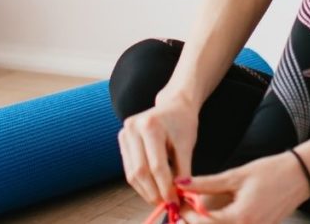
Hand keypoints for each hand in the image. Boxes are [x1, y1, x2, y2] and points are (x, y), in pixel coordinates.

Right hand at [118, 90, 199, 207]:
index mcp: (151, 125)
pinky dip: (141, 183)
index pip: (156, 166)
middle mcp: (133, 128)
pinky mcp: (122, 139)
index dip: (165, 187)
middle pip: (140, 171)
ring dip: (146, 191)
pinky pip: (129, 168)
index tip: (175, 201)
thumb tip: (179, 197)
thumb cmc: (183, 123)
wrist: (173, 104)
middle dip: (154, 192)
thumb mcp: (187, 146)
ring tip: (160, 199)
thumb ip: (183, 172)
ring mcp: (124, 133)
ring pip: (132, 173)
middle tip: (167, 204)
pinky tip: (152, 189)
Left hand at [174, 151, 309, 223]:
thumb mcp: (235, 176)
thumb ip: (206, 183)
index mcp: (240, 218)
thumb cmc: (270, 172)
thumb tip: (181, 184)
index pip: (203, 223)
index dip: (186, 215)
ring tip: (195, 212)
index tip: (177, 204)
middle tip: (182, 210)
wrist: (299, 176)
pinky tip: (213, 216)